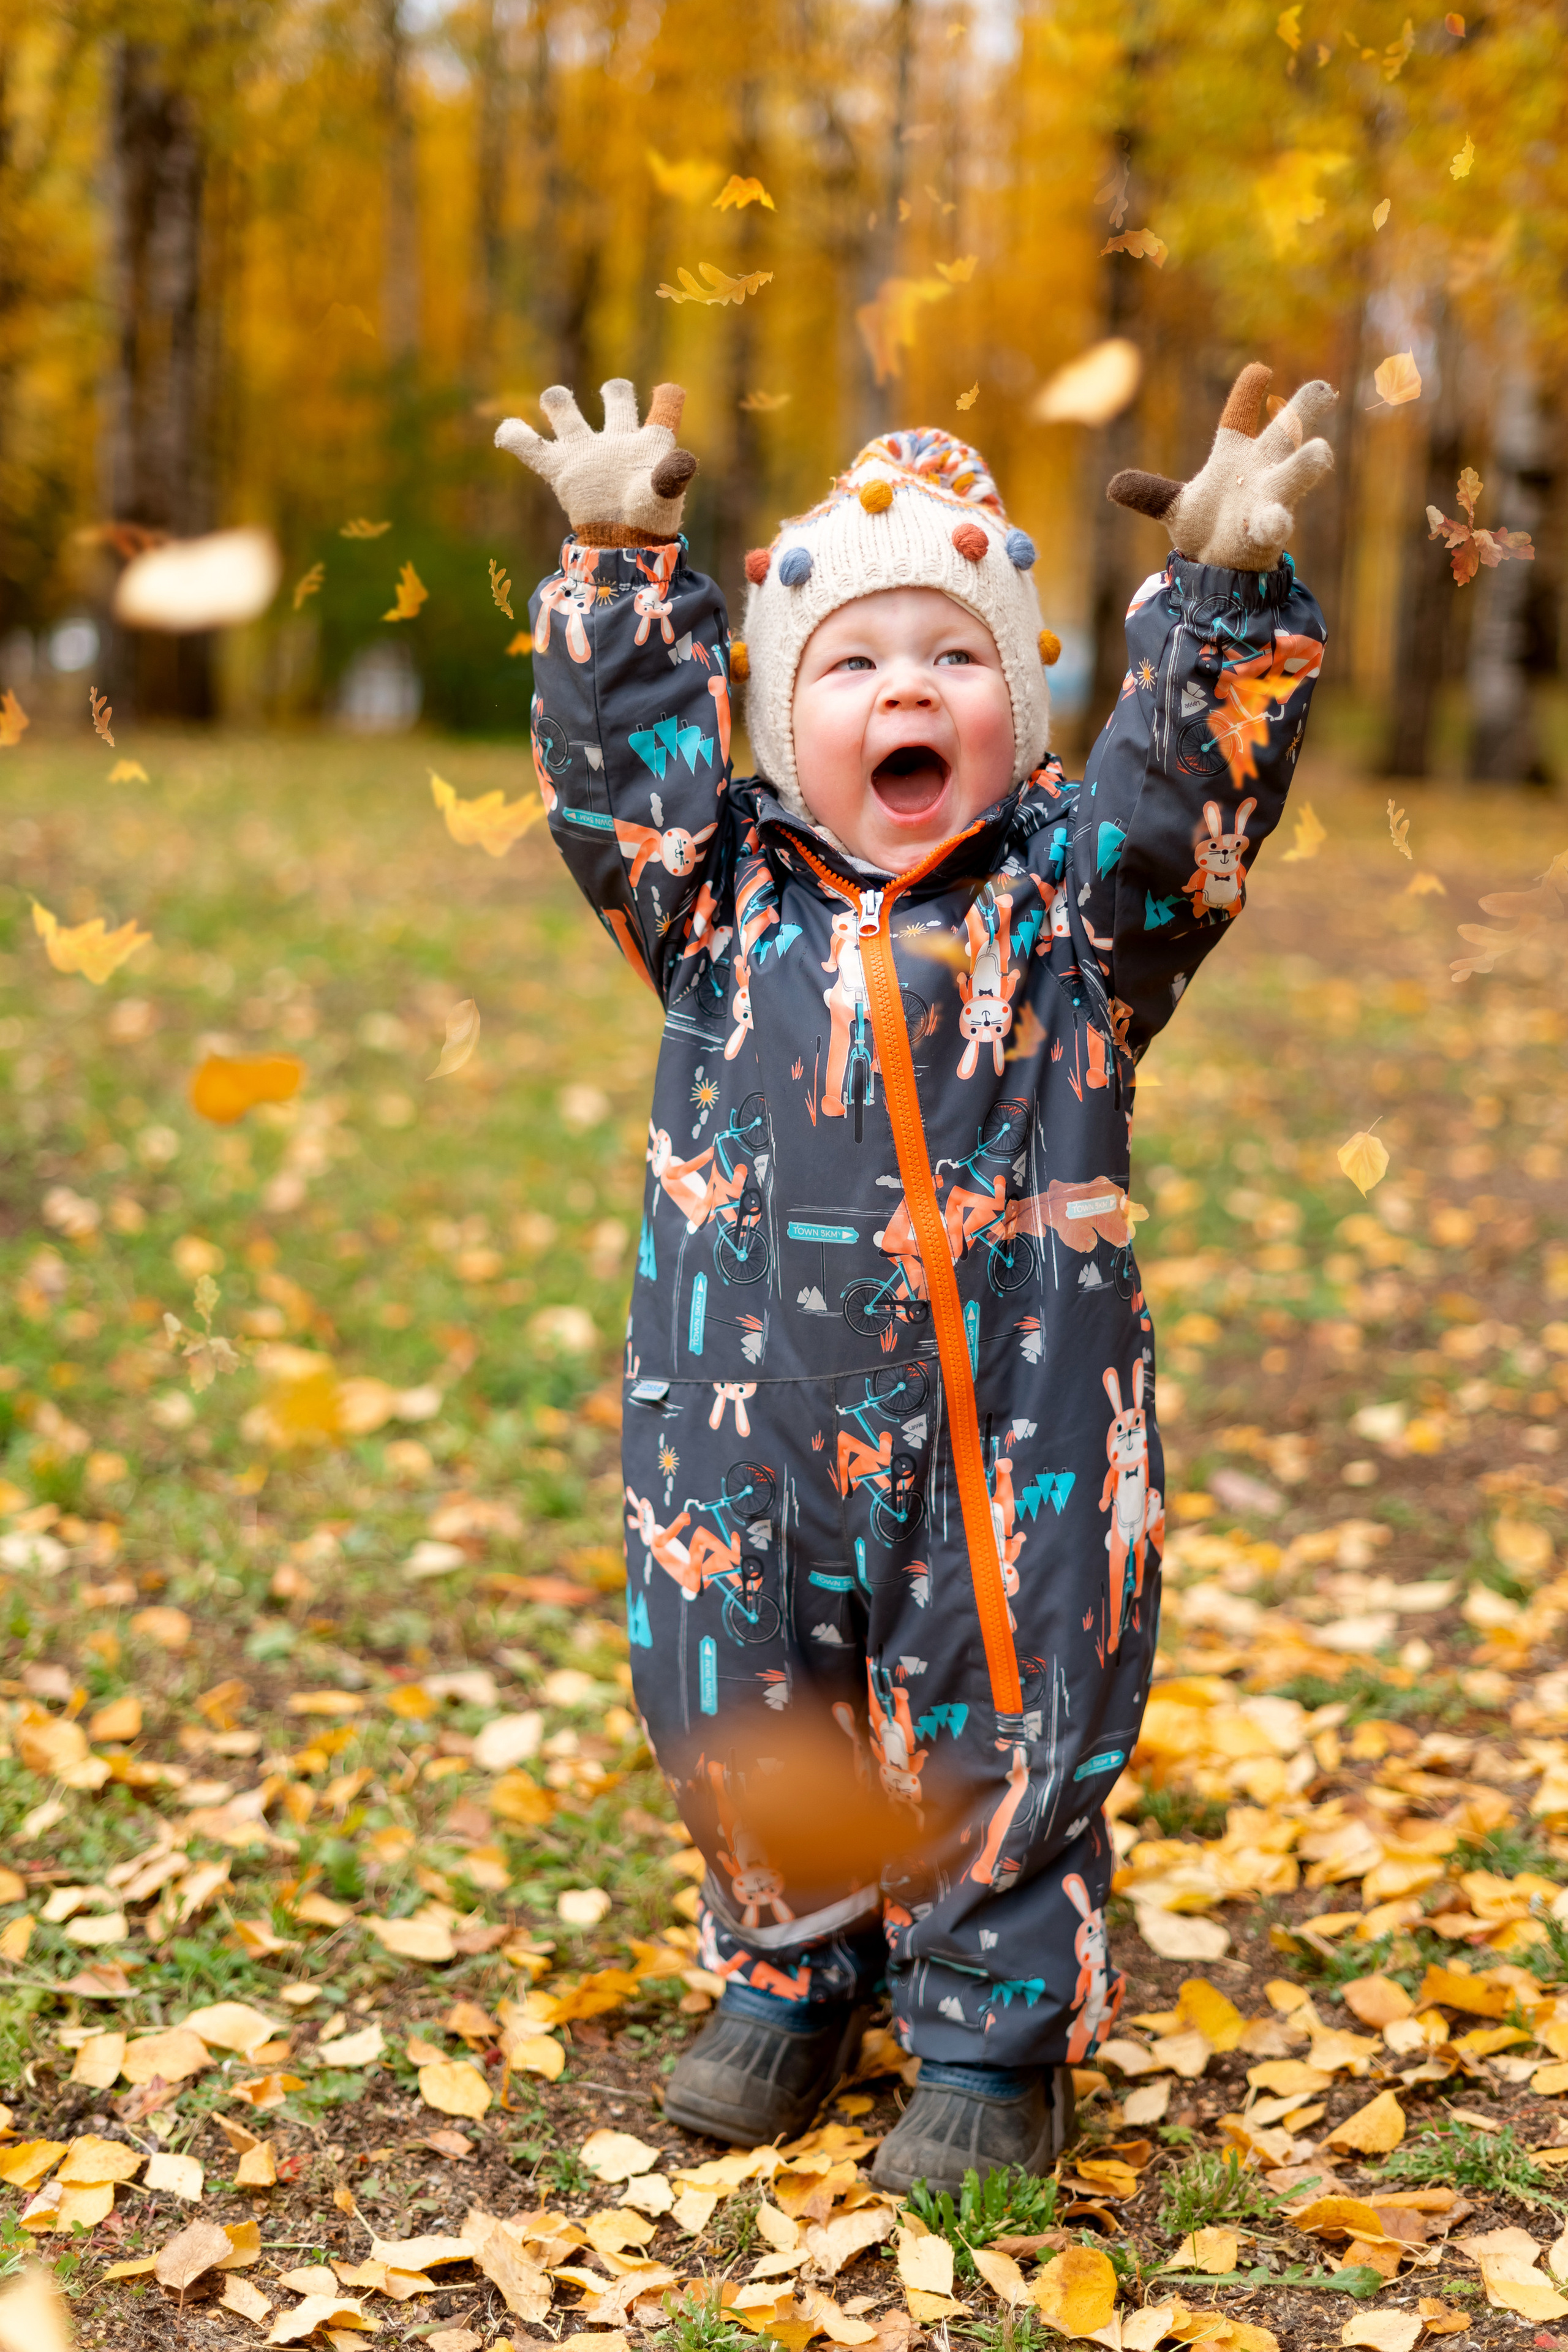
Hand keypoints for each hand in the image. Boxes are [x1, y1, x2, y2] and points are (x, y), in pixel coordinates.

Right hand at [494, 378, 697, 545]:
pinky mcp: (560, 470)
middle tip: (613, 392)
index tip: (668, 393)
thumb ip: (672, 475)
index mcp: (649, 443)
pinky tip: (505, 434)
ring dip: (557, 401)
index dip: (667, 399)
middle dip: (616, 393)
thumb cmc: (648, 522)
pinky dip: (515, 436)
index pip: (663, 409)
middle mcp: (618, 441)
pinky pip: (530, 447)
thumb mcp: (664, 496)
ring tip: (555, 399)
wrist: (623, 548)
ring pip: (566, 413)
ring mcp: (586, 452)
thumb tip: (684, 459)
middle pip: (617, 400)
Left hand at [1107, 363, 1335, 572]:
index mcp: (1236, 453)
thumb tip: (1113, 486)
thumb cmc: (1207, 525)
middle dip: (1306, 409)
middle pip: (1287, 431)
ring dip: (1309, 462)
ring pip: (1297, 473)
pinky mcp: (1267, 529)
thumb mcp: (1174, 506)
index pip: (1239, 415)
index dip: (1248, 393)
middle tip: (1324, 391)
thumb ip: (1150, 493)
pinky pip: (1276, 522)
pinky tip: (1276, 521)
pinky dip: (1275, 522)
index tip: (1259, 371)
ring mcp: (1269, 498)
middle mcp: (1261, 469)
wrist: (1219, 565)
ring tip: (1321, 451)